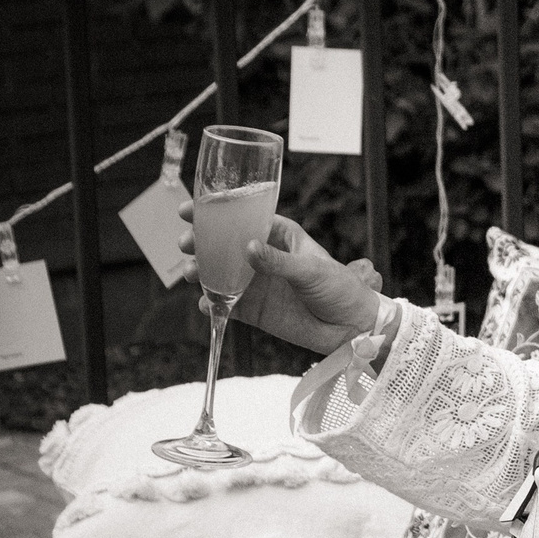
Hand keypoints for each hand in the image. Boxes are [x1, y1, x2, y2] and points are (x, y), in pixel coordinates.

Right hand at [179, 206, 384, 354]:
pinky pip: (227, 305)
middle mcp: (265, 257)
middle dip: (202, 242)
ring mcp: (257, 284)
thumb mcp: (312, 270)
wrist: (352, 328)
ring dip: (202, 272)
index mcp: (281, 237)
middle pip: (225, 245)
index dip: (219, 212)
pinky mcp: (255, 310)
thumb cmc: (341, 290)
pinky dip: (213, 304)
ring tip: (191, 273)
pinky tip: (206, 303)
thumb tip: (248, 248)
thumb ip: (279, 261)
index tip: (192, 209)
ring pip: (220, 274)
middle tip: (186, 244)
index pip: (246, 219)